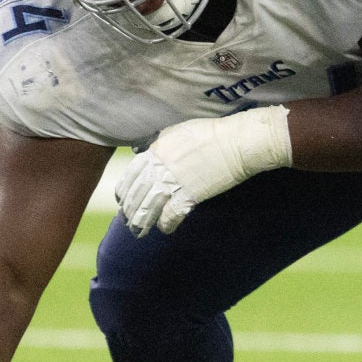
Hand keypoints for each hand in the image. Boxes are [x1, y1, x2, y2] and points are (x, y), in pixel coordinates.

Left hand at [117, 107, 291, 235]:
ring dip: (141, 222)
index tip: (124, 200)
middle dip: (130, 211)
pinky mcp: (189, 197)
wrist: (237, 142)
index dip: (124, 192)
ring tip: (139, 231)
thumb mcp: (178, 130)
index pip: (129, 177)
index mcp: (154, 153)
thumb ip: (160, 143)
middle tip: (129, 220)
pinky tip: (165, 229)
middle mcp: (158, 170)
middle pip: (135, 196)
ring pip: (147, 209)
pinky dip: (165, 225)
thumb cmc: (212, 132)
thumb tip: (150, 151)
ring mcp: (172, 184)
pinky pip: (169, 216)